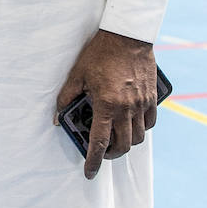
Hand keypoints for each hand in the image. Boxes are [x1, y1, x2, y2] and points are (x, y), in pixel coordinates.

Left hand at [56, 28, 157, 178]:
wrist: (126, 35)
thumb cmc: (99, 53)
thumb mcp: (77, 74)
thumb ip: (66, 97)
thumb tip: (57, 116)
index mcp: (106, 104)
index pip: (99, 142)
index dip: (93, 161)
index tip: (89, 172)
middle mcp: (126, 108)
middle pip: (123, 145)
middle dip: (111, 154)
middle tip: (101, 152)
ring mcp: (141, 103)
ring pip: (138, 137)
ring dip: (126, 142)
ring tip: (115, 137)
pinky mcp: (151, 98)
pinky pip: (149, 122)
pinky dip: (140, 129)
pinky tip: (130, 124)